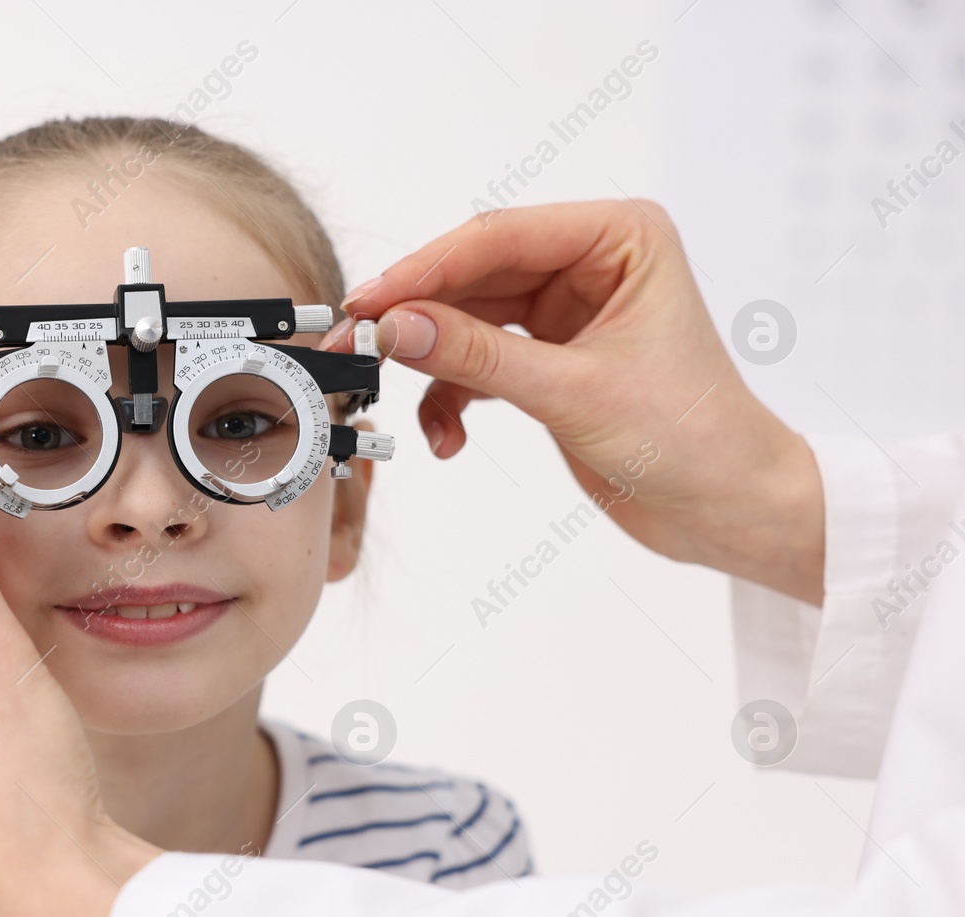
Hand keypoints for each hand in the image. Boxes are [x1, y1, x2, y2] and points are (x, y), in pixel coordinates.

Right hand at [321, 200, 824, 604]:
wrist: (729, 509)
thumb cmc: (695, 439)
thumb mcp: (576, 393)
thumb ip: (480, 356)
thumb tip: (398, 328)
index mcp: (620, 238)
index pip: (500, 236)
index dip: (426, 269)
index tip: (370, 302)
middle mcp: (591, 263)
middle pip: (474, 274)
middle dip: (416, 316)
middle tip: (357, 344)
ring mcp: (566, 311)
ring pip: (467, 319)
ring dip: (431, 363)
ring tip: (390, 392)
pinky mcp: (549, 359)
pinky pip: (477, 362)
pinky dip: (453, 397)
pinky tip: (449, 436)